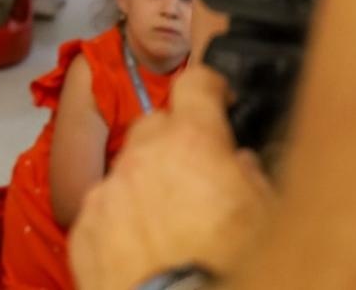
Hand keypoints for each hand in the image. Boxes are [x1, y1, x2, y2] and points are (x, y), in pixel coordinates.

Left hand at [69, 67, 274, 289]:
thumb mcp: (271, 222)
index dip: (208, 86)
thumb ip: (252, 178)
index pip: (194, 85)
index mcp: (192, 144)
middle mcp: (141, 158)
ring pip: (127, 173)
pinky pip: (105, 213)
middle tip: (200, 178)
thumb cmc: (232, 270)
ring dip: (148, 187)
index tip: (217, 98)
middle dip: (176, 143)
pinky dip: (122, 223)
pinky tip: (146, 254)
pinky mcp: (84, 230)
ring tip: (174, 229)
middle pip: (155, 128)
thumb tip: (238, 162)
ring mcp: (106, 193)